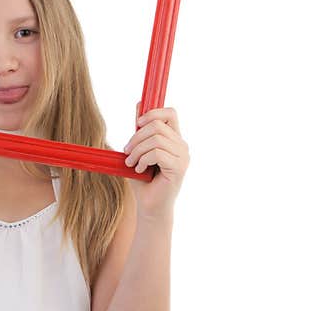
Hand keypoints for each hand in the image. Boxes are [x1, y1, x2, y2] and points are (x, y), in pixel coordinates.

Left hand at [122, 102, 189, 218]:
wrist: (149, 206)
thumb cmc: (144, 181)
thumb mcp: (139, 150)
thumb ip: (141, 131)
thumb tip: (139, 104)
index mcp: (174, 139)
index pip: (171, 113)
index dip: (153, 113)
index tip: (137, 124)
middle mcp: (182, 146)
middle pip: (158, 125)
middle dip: (136, 137)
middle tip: (127, 151)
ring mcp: (183, 157)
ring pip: (156, 139)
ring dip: (137, 150)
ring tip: (131, 163)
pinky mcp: (179, 168)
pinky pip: (157, 153)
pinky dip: (143, 160)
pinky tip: (139, 170)